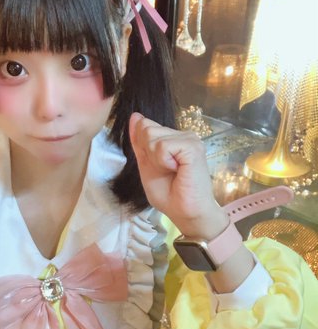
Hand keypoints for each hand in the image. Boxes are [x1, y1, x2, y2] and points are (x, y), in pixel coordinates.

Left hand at [129, 113, 227, 238]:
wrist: (185, 212)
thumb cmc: (169, 194)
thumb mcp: (146, 165)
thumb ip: (140, 142)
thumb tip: (135, 116)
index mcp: (173, 138)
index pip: (145, 125)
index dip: (143, 148)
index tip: (157, 166)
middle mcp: (183, 135)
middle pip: (146, 129)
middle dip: (148, 154)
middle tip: (166, 170)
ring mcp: (190, 139)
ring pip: (152, 136)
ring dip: (156, 160)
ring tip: (172, 171)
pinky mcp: (193, 146)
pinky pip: (162, 146)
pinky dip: (163, 161)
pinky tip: (177, 170)